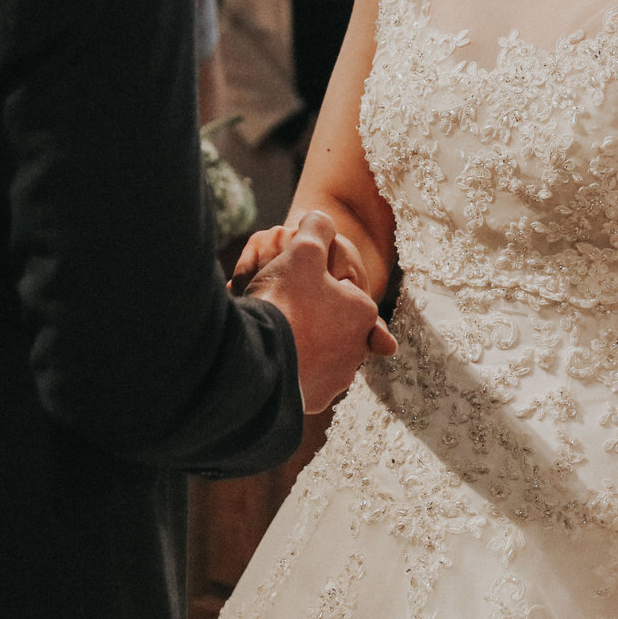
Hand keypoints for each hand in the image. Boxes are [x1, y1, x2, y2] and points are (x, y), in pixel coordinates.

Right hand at [243, 210, 394, 412]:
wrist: (255, 362)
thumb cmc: (285, 303)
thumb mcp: (302, 252)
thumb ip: (317, 228)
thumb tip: (321, 217)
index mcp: (362, 313)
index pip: (344, 290)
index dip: (316, 283)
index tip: (295, 284)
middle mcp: (355, 351)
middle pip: (331, 324)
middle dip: (312, 316)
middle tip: (282, 308)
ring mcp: (334, 380)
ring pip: (318, 354)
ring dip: (301, 345)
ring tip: (274, 335)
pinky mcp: (311, 401)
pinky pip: (301, 380)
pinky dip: (289, 370)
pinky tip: (270, 359)